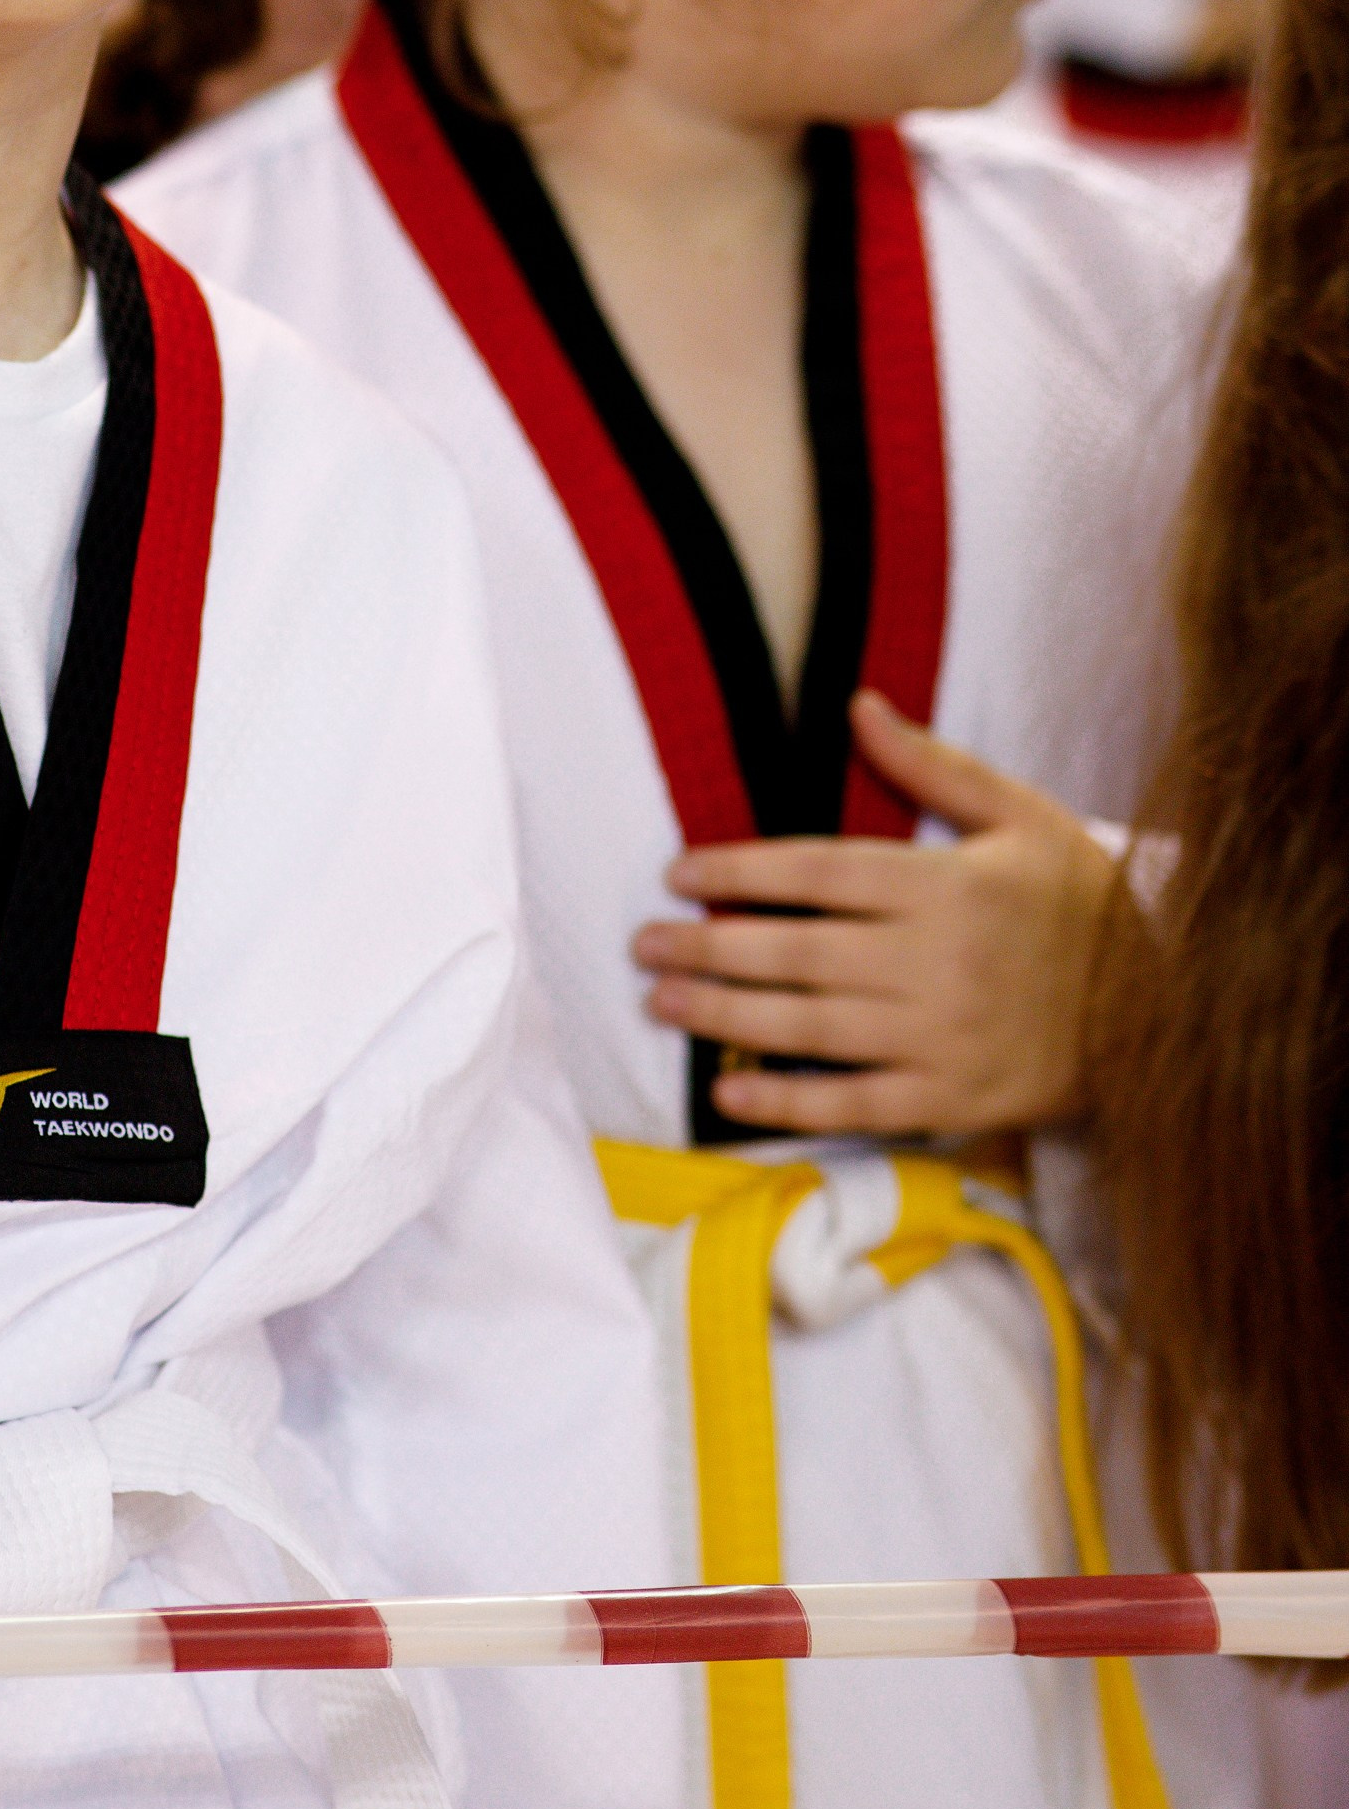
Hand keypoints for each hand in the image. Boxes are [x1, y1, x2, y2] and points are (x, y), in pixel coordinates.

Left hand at [628, 690, 1118, 1137]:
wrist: (1165, 1009)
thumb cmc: (1079, 901)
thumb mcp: (1019, 814)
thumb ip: (930, 765)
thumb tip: (856, 704)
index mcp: (943, 886)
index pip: (818, 873)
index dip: (741, 872)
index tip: (679, 873)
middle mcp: (933, 962)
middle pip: (797, 952)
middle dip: (709, 948)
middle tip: (643, 946)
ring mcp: (941, 1037)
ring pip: (812, 1027)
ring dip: (727, 1017)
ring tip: (662, 1003)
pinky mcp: (953, 1099)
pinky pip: (854, 1104)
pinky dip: (788, 1104)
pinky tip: (729, 1094)